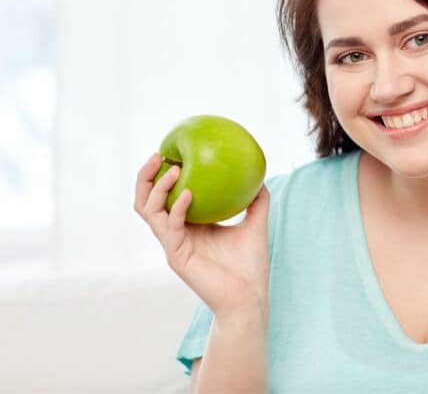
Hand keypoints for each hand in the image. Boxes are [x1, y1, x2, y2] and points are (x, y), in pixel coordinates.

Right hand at [133, 153, 270, 321]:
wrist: (249, 296)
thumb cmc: (250, 266)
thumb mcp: (256, 225)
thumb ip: (256, 201)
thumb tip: (261, 176)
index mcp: (189, 226)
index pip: (164, 197)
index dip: (161, 175)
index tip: (172, 151)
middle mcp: (176, 234)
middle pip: (146, 201)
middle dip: (146, 177)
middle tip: (158, 155)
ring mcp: (173, 245)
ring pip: (149, 212)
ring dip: (158, 188)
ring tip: (174, 170)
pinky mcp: (176, 256)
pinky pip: (170, 227)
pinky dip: (177, 208)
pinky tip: (189, 194)